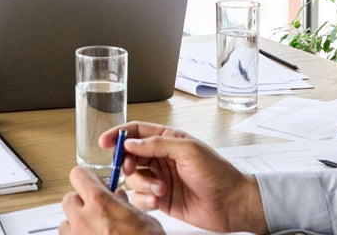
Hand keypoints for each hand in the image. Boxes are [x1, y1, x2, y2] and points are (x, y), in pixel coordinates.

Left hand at [59, 166, 164, 234]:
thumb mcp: (143, 219)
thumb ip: (124, 205)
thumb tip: (117, 198)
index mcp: (100, 203)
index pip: (79, 175)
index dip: (87, 178)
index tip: (95, 183)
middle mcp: (83, 219)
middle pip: (69, 199)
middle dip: (82, 203)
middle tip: (97, 210)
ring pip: (65, 223)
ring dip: (77, 224)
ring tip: (95, 231)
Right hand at [103, 122, 266, 233]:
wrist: (231, 204)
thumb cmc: (217, 173)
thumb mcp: (188, 151)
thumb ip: (157, 145)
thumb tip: (131, 142)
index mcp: (168, 140)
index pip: (137, 132)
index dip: (119, 135)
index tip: (105, 142)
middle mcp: (161, 158)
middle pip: (130, 155)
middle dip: (126, 163)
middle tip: (130, 170)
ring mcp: (159, 179)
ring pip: (133, 179)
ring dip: (141, 184)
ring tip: (160, 189)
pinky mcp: (160, 199)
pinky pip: (139, 198)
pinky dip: (144, 200)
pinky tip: (158, 201)